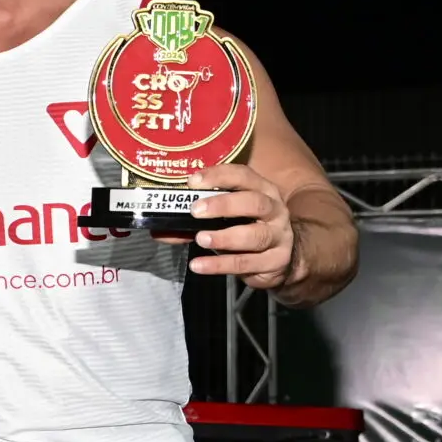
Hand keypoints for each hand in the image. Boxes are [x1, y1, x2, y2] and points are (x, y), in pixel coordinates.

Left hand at [188, 163, 295, 286]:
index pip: (243, 175)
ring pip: (254, 235)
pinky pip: (246, 263)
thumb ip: (194, 222)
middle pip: (254, 202)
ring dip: (224, 237)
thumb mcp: (225, 220)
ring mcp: (279, 237)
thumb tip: (157, 230)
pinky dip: (220, 265)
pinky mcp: (276, 262)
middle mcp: (275, 210)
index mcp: (262, 190)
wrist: (283, 259)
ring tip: (200, 239)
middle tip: (195, 210)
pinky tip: (199, 265)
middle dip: (224, 204)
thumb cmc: (247, 229)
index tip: (193, 181)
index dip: (219, 175)